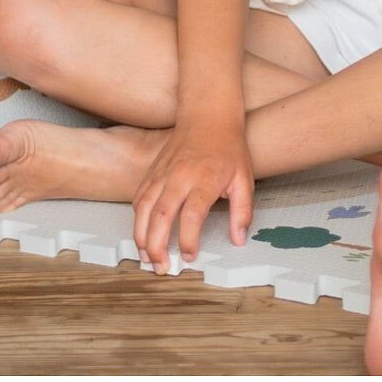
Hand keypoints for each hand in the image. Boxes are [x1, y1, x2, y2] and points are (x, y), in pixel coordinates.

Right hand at [133, 114, 253, 272]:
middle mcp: (180, 176)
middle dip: (157, 246)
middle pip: (161, 216)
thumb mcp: (244, 179)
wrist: (209, 114)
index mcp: (205, 180)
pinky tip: (141, 232)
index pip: (192, 216)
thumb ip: (242, 212)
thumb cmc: (228, 147)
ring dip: (141, 235)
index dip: (188, 240)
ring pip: (143, 208)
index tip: (190, 255)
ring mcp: (163, 173)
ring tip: (145, 256)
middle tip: (161, 266)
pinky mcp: (153, 170)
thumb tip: (238, 239)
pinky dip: (136, 218)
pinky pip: (138, 196)